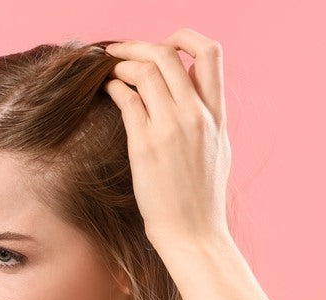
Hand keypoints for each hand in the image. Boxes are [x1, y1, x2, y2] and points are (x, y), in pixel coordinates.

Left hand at [104, 28, 232, 253]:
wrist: (194, 234)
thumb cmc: (201, 198)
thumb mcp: (218, 150)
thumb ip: (208, 116)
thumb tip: (192, 90)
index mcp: (217, 114)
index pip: (211, 53)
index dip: (184, 37)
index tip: (165, 44)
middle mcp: (196, 115)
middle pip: (169, 54)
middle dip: (139, 45)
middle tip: (120, 51)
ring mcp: (171, 128)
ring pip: (145, 71)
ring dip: (122, 64)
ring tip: (110, 71)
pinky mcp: (146, 145)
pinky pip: (127, 100)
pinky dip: (114, 86)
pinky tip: (107, 90)